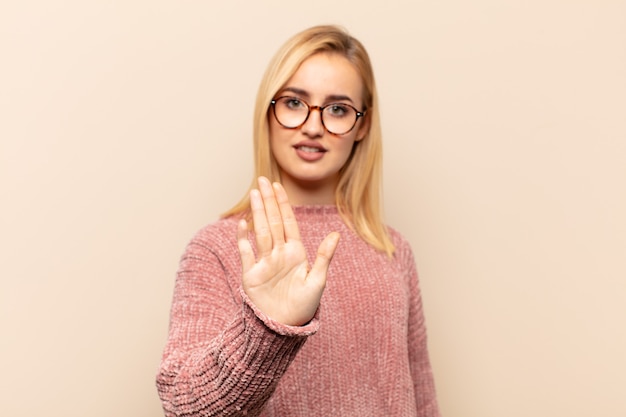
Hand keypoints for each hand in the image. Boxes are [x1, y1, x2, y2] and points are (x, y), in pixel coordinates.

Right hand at [237, 177, 339, 326]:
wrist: (284, 328)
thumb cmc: (304, 307)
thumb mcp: (318, 281)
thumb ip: (324, 257)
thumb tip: (336, 234)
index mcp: (295, 252)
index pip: (288, 222)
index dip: (282, 204)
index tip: (277, 186)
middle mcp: (278, 253)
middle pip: (271, 221)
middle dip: (267, 201)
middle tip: (262, 180)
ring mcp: (264, 262)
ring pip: (260, 232)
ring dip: (256, 213)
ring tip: (253, 194)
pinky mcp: (251, 274)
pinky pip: (245, 252)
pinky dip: (243, 238)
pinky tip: (242, 223)